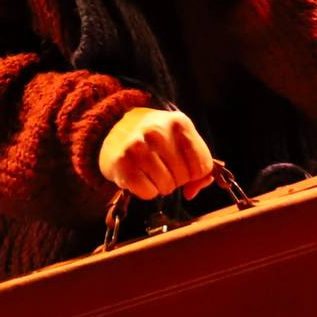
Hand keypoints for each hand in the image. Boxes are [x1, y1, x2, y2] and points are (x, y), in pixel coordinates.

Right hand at [99, 106, 215, 200]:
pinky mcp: (122, 163)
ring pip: (167, 187)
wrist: (114, 127)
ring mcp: (138, 146)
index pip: (203, 166)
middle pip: (184, 177)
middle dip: (176, 179)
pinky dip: (146, 192)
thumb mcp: (180, 140)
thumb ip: (197, 164)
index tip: (183, 167)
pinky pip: (148, 193)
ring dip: (161, 186)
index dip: (195, 173)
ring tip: (151, 172)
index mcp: (179, 123)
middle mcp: (158, 131)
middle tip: (163, 168)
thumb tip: (192, 191)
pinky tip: (140, 177)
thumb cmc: (155, 138)